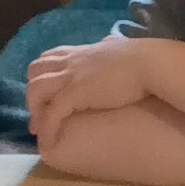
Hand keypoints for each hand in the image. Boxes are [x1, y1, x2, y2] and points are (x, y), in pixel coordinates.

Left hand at [27, 38, 150, 147]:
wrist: (151, 63)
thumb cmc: (144, 57)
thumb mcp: (120, 47)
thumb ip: (110, 45)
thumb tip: (110, 41)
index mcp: (83, 52)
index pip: (50, 57)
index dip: (44, 73)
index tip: (48, 90)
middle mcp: (71, 62)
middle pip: (35, 71)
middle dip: (33, 91)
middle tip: (40, 112)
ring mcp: (70, 77)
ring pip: (35, 91)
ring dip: (34, 111)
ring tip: (40, 130)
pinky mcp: (74, 94)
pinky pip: (51, 113)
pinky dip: (47, 129)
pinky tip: (50, 143)